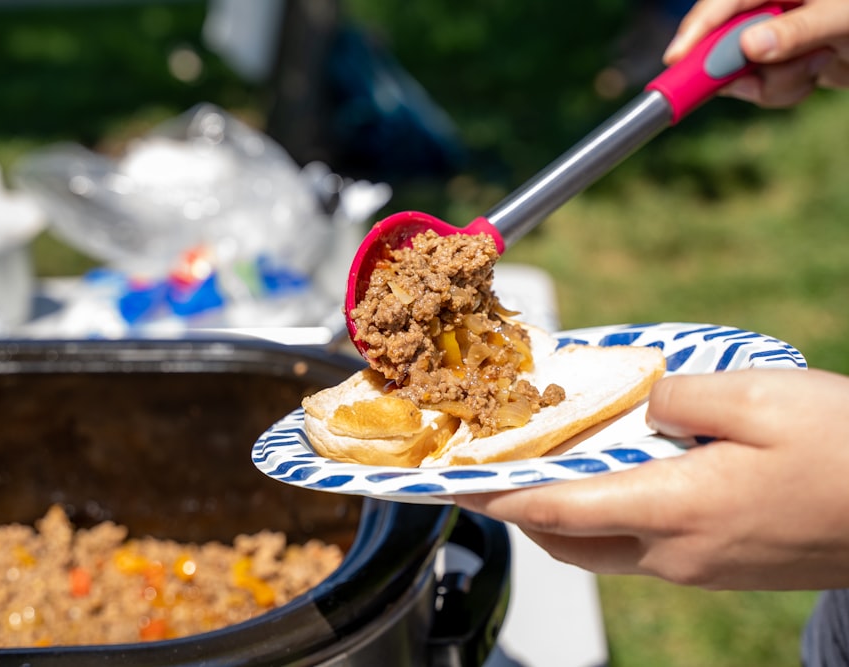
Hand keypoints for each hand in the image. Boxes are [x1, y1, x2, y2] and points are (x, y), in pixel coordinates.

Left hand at [454, 368, 848, 589]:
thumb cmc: (847, 452)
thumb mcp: (758, 398)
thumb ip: (679, 396)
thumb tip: (644, 405)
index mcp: (674, 510)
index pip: (554, 507)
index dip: (495, 495)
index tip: (452, 484)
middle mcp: (676, 553)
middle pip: (568, 540)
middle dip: (520, 510)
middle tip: (492, 473)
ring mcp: (699, 568)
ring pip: (602, 549)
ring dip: (563, 514)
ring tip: (547, 469)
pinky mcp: (721, 567)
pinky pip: (641, 547)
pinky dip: (607, 516)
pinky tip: (617, 479)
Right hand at [663, 0, 848, 105]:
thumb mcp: (843, 17)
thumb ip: (796, 29)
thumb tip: (749, 46)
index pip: (723, 2)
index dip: (697, 30)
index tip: (676, 60)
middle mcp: (773, 6)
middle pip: (723, 40)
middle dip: (739, 66)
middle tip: (747, 82)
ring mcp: (778, 36)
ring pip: (744, 71)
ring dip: (774, 82)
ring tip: (816, 67)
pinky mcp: (786, 62)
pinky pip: (765, 87)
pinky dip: (785, 91)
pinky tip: (817, 75)